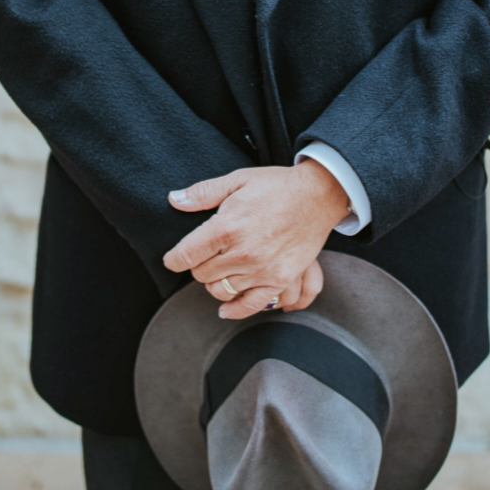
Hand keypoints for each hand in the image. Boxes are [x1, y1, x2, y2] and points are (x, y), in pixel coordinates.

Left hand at [162, 161, 347, 317]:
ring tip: (220, 269)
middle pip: (201, 274)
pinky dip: (234, 309)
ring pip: (220, 291)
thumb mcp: (237, 180)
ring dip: (215, 282)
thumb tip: (174, 200)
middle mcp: (242, 252)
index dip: (173, 259)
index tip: (172, 259)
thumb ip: (203, 193)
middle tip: (207, 254)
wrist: (317, 195)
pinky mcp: (279, 280)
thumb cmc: (276, 185)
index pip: (186, 255)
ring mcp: (262, 270)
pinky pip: (250, 305)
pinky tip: (226, 307)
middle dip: (198, 265)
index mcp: (227, 226)